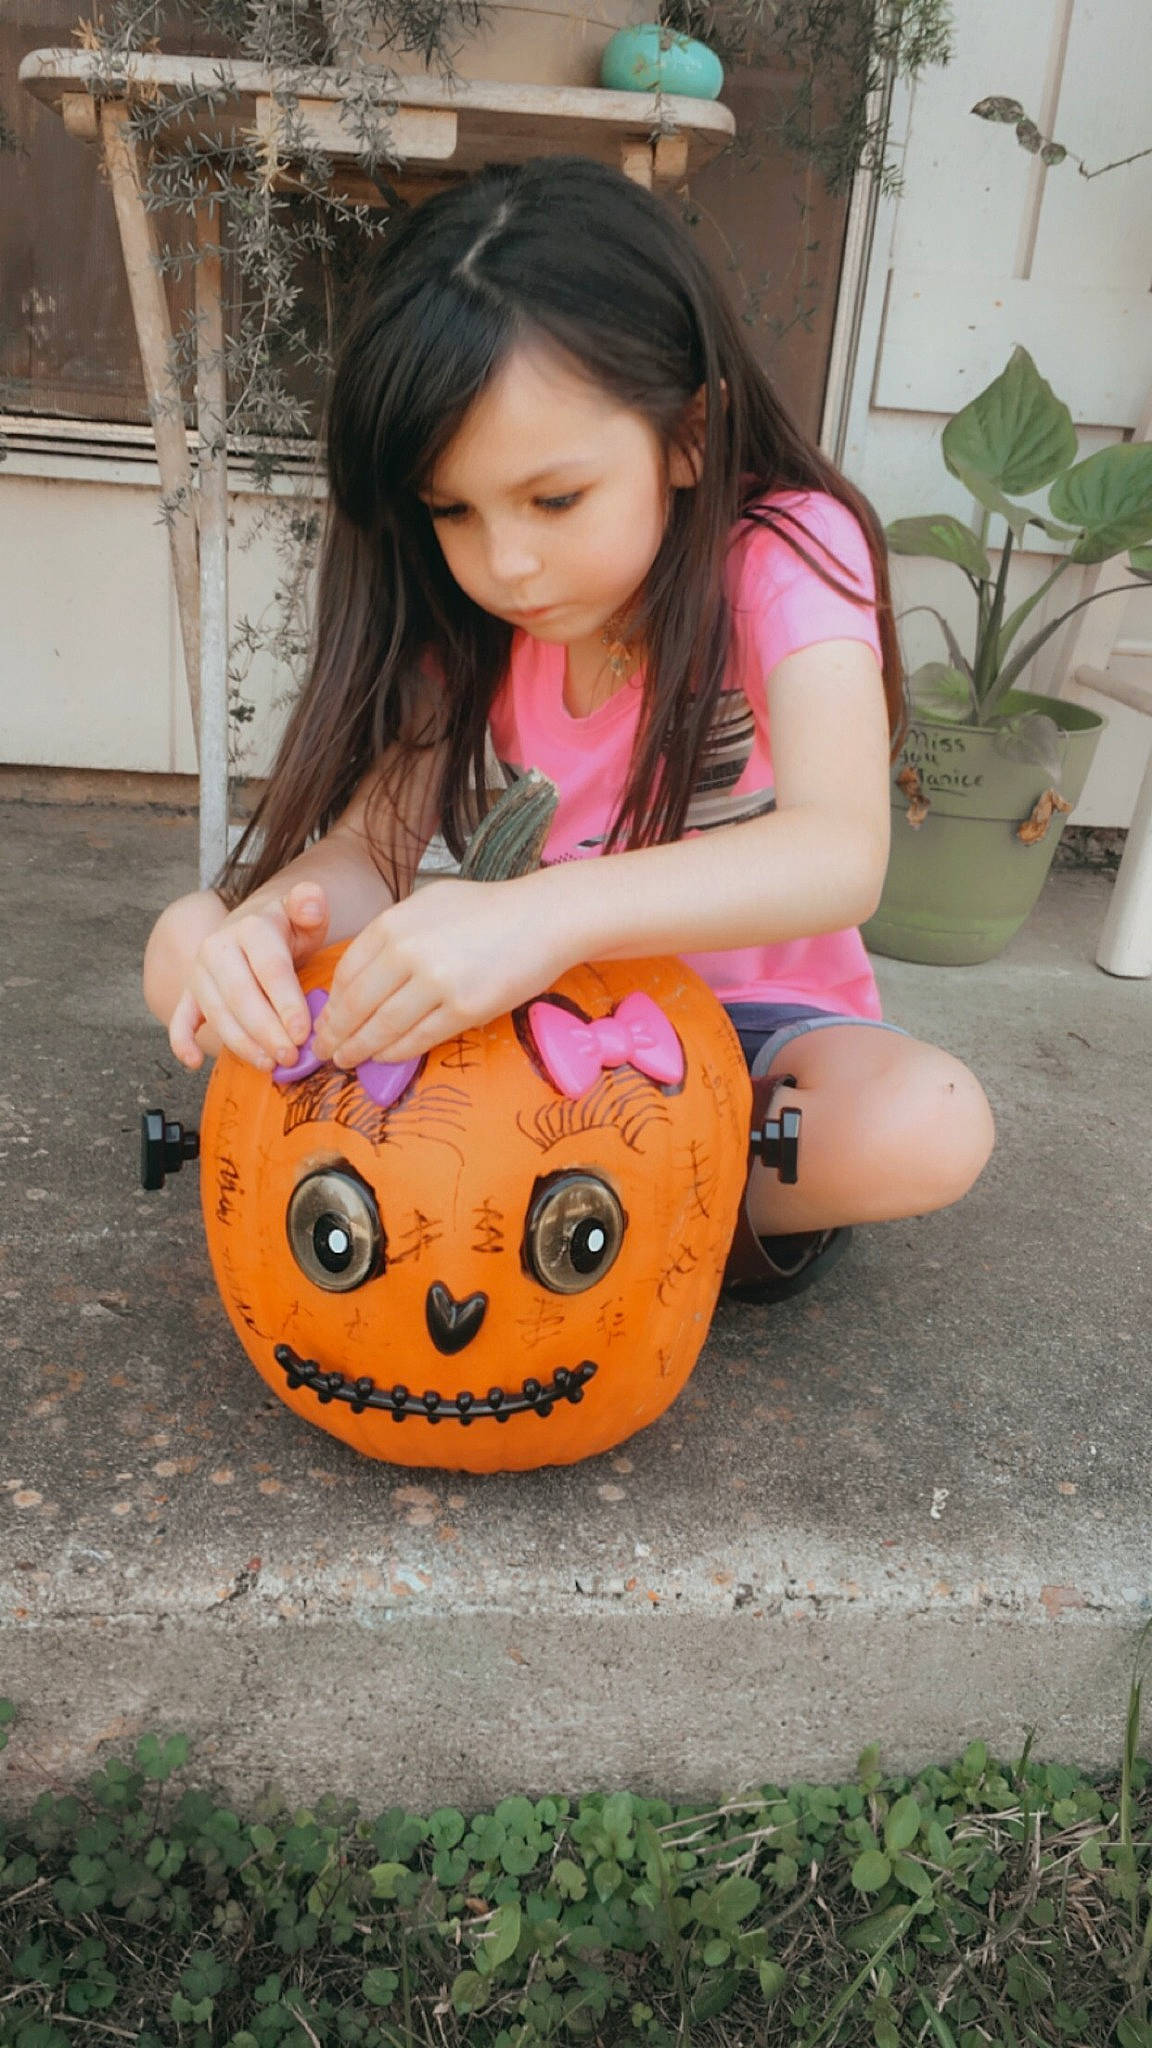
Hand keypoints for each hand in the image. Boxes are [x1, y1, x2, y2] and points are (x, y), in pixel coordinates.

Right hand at [168, 882, 330, 1070]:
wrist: (253, 934)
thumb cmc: (287, 933)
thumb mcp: (305, 918)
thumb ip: (311, 907)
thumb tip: (311, 900)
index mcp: (251, 928)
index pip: (270, 969)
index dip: (287, 1003)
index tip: (304, 1033)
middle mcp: (217, 948)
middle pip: (241, 995)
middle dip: (266, 1031)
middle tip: (290, 1057)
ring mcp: (199, 973)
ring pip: (217, 1012)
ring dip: (241, 1044)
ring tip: (269, 1065)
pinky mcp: (189, 995)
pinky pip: (179, 1019)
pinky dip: (181, 1042)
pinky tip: (194, 1063)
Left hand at [311, 876, 567, 1066]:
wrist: (544, 917)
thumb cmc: (487, 910)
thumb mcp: (427, 904)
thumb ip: (392, 935)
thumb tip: (359, 978)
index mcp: (393, 924)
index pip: (346, 973)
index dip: (331, 1004)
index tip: (324, 1021)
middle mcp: (408, 952)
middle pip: (357, 1004)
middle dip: (335, 1034)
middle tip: (325, 1052)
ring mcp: (437, 982)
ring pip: (383, 1027)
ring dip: (360, 1049)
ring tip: (348, 1060)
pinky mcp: (465, 1008)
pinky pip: (419, 1038)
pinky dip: (396, 1052)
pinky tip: (384, 1057)